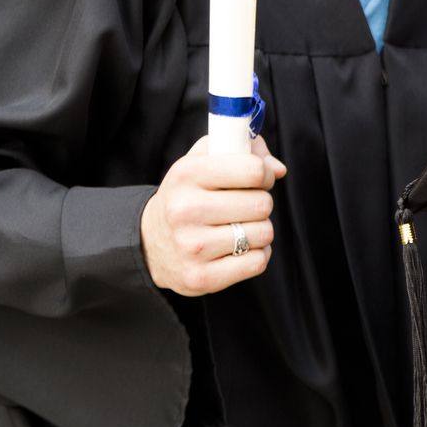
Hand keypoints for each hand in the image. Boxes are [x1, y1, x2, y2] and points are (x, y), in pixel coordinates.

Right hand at [140, 135, 285, 294]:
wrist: (148, 242)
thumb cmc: (187, 195)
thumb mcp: (202, 161)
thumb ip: (242, 149)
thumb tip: (278, 169)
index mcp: (186, 175)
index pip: (254, 170)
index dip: (265, 174)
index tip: (258, 179)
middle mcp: (185, 210)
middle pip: (263, 204)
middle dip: (260, 203)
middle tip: (243, 207)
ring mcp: (192, 247)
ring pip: (264, 233)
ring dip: (259, 230)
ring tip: (237, 227)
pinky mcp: (201, 277)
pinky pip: (258, 262)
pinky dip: (257, 254)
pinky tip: (238, 248)